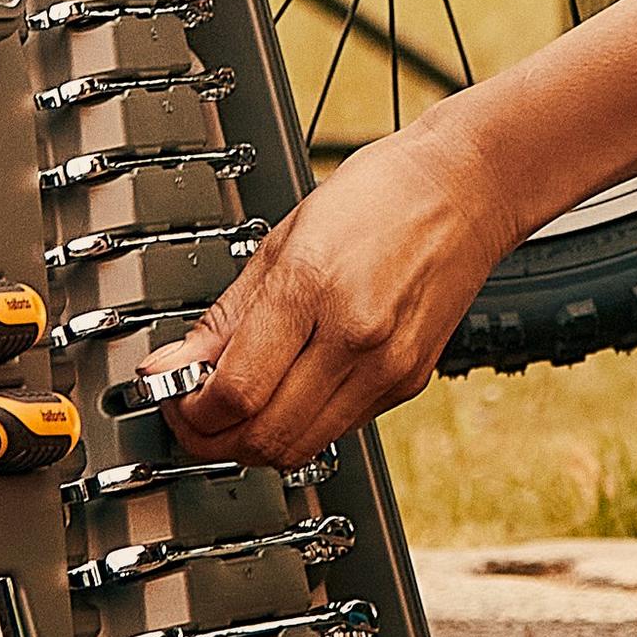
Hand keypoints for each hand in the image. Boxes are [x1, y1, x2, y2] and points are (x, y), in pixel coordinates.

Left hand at [134, 116, 524, 469]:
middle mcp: (357, 339)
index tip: (171, 396)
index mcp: (313, 289)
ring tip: (234, 406)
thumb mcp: (281, 239)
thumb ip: (225, 317)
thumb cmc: (378, 196)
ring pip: (300, 448)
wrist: (465, 188)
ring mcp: (388, 368)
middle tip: (191, 413)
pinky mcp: (409, 383)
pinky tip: (287, 391)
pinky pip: (338, 430)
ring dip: (254, 441)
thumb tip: (174, 366)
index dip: (188, 410)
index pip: (234, 392)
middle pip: (264, 437)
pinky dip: (299, 424)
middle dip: (212, 438)